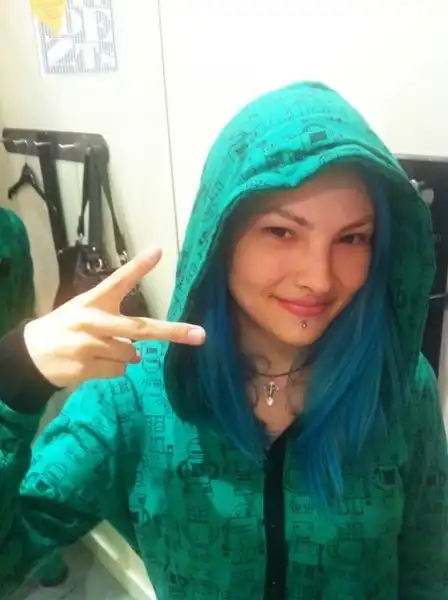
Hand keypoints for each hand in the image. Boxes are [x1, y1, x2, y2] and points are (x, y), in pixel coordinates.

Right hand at [23, 248, 205, 387]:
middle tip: (200, 335)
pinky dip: (113, 368)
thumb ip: (112, 319)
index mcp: (93, 301)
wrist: (30, 354)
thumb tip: (141, 349)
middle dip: (173, 332)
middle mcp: (93, 321)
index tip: (158, 251)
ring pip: (131, 355)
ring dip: (124, 355)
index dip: (138, 267)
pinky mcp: (86, 367)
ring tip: (98, 350)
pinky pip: (118, 370)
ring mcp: (90, 346)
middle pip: (140, 328)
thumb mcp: (83, 310)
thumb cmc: (65, 326)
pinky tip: (93, 362)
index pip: (118, 280)